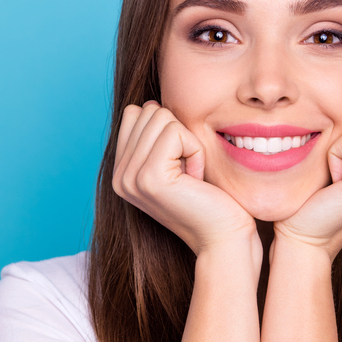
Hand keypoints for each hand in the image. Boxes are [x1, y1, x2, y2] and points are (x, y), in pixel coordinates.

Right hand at [113, 101, 257, 258]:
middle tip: (188, 173)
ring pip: (162, 117)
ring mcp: (130, 177)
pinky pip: (176, 132)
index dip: (169, 129)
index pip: (135, 112)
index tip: (180, 164)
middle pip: (149, 111)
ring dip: (189, 143)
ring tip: (192, 177)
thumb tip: (152, 103)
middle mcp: (119, 176)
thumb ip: (156, 137)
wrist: (223, 238)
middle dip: (179, 135)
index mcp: (121, 171)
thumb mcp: (176, 163)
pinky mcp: (149, 177)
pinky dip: (195, 151)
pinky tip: (196, 180)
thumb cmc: (210, 199)